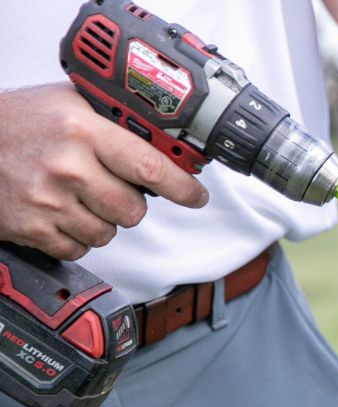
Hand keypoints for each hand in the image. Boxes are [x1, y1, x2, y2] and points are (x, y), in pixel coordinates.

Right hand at [0, 84, 207, 259]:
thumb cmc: (18, 121)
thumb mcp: (70, 104)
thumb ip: (116, 120)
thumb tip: (167, 140)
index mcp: (82, 131)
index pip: (150, 167)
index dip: (183, 187)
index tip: (196, 196)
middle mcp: (67, 167)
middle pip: (134, 209)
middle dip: (132, 203)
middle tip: (112, 187)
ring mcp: (48, 201)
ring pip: (109, 232)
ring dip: (103, 220)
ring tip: (80, 196)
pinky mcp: (32, 229)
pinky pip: (79, 248)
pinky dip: (77, 236)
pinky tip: (62, 212)